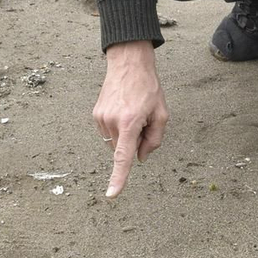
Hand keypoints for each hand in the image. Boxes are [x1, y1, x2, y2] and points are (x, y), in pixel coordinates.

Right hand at [92, 40, 167, 197]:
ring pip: (115, 142)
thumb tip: (141, 158)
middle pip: (123, 149)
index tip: (111, 194)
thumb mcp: (161, 113)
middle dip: (134, 142)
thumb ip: (154, 139)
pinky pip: (109, 132)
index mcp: (130, 122)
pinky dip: (117, 128)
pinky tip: (123, 110)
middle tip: (143, 121)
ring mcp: (101, 118)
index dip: (118, 177)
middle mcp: (112, 122)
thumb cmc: (148, 87)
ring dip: (125, 135)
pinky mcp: (96, 114)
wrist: (128, 63)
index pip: (123, 157)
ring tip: (132, 112)